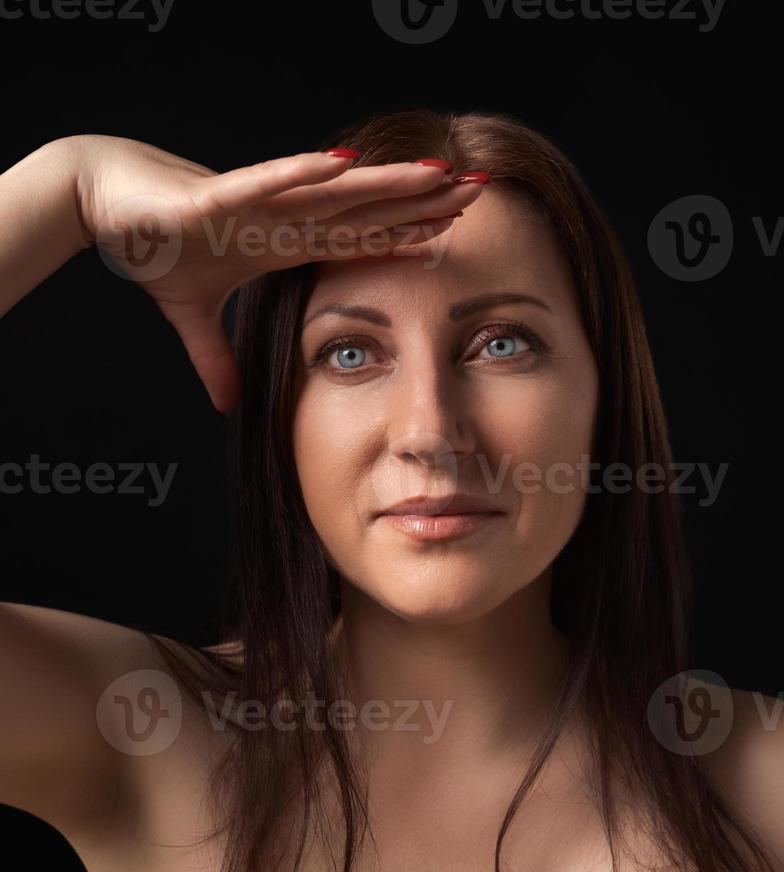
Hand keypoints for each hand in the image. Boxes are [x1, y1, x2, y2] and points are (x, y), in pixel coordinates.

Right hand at [74, 137, 485, 411]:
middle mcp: (279, 218)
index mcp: (279, 242)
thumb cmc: (152, 246)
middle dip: (419, 201)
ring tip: (439, 174)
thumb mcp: (191, 315)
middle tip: (479, 191)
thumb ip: (214, 357)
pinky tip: (348, 165)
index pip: (354, 239)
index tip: (448, 236)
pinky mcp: (217, 198)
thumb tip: (227, 404)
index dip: (401, 236)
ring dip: (385, 183)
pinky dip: (304, 175)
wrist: (101, 204)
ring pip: (332, 192)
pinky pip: (268, 184)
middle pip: (363, 209)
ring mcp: (254, 205)